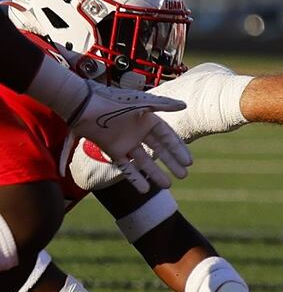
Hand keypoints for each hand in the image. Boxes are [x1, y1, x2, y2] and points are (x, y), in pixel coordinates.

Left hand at [63, 77, 193, 193]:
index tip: (189, 162)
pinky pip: (125, 167)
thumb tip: (185, 105)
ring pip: (144, 162)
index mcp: (147, 120)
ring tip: (168, 185)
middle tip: (183, 176)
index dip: (178, 149)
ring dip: (156, 173)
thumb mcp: (141, 102)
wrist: (84, 106)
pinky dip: (134, 178)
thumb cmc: (112, 101)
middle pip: (159, 151)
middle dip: (171, 163)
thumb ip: (163, 105)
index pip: (167, 137)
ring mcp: (125, 143)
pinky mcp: (111, 151)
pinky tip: (145, 190)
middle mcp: (137, 132)